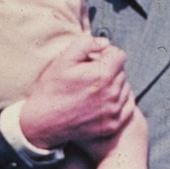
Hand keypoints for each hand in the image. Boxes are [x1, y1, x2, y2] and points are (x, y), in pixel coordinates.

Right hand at [20, 34, 133, 149]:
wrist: (42, 122)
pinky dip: (118, 102)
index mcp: (103, 75)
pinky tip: (102, 101)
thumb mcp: (63, 59)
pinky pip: (127, 107)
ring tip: (93, 89)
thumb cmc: (52, 88)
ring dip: (114, 85)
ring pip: (124, 88)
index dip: (106, 54)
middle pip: (121, 71)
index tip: (93, 60)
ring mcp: (113, 111)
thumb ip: (86, 43)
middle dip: (109, 69)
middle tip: (89, 76)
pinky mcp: (113, 125)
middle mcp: (112, 94)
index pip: (119, 55)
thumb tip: (106, 43)